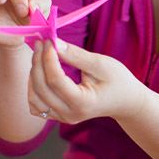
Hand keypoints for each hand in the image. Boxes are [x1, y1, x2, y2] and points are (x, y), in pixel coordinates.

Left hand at [27, 40, 146, 123]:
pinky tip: (41, 74)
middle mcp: (70, 114)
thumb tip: (54, 43)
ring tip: (40, 56)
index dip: (48, 58)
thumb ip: (76, 55)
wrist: (125, 101)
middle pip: (41, 88)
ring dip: (33, 75)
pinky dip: (34, 89)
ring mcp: (63, 118)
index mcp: (82, 103)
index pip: (55, 80)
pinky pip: (37, 105)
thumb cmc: (118, 80)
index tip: (49, 40)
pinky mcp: (59, 116)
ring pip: (34, 98)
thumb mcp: (101, 64)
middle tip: (42, 43)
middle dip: (38, 62)